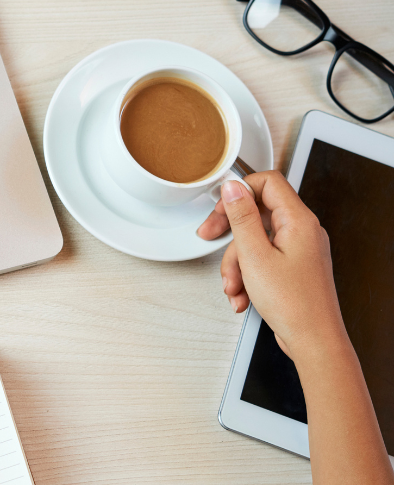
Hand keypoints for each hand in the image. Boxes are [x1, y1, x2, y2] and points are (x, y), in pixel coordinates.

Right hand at [196, 171, 344, 359]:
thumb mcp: (254, 255)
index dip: (240, 190)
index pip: (268, 182)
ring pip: (255, 240)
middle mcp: (303, 231)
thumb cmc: (294, 304)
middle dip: (230, 231)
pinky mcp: (293, 266)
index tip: (221, 205)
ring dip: (237, 263)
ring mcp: (299, 249)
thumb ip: (242, 217)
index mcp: (298, 221)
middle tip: (210, 236)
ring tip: (234, 286)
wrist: (313, 340)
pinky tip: (243, 294)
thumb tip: (233, 188)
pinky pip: (262, 259)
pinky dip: (248, 275)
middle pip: (257, 213)